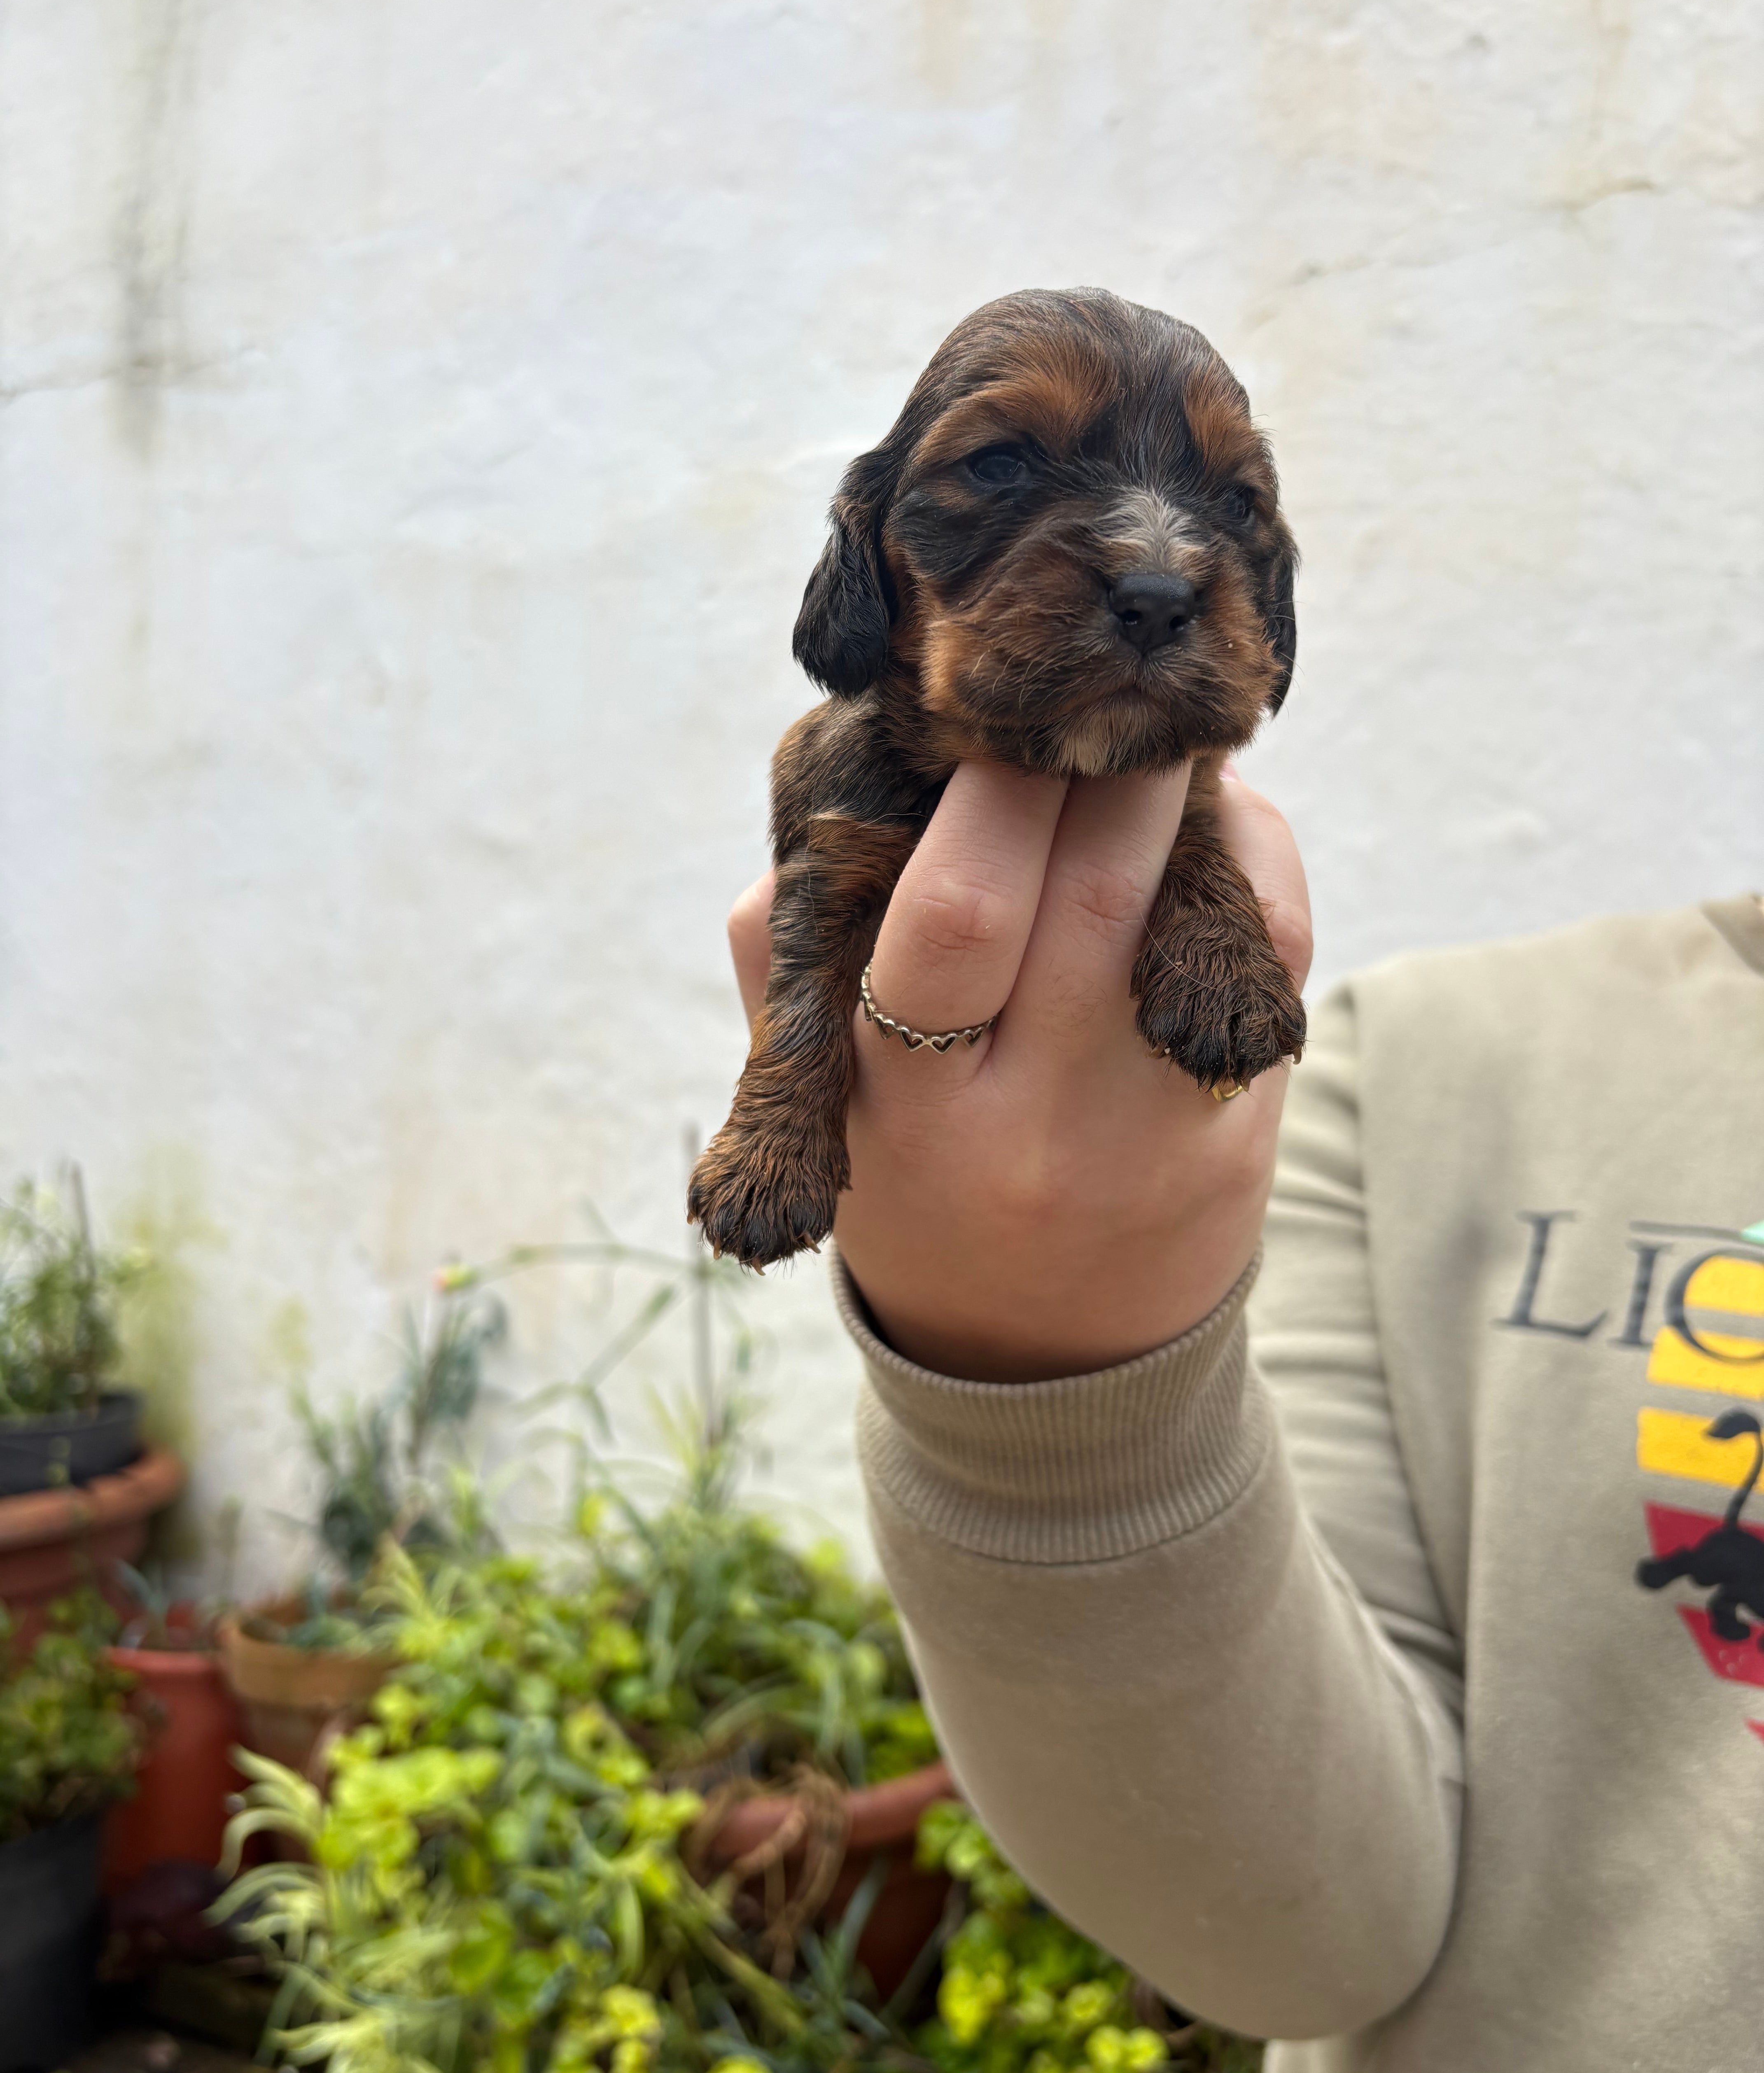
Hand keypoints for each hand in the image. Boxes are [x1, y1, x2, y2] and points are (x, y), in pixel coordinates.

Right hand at [725, 761, 1310, 1380]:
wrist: (1043, 1364)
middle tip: (1091, 708)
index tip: (992, 728)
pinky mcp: (1243, 1127)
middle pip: (1100, 889)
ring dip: (1186, 796)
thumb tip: (835, 798)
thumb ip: (788, 950)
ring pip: (1206, 907)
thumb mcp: (819, 1095)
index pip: (957, 915)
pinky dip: (1250, 854)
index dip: (989, 796)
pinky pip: (1270, 950)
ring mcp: (1155, 1125)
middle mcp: (1039, 1115)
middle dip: (1101, 766)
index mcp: (907, 1098)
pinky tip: (1210, 824)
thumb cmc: (910, 1179)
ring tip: (1148, 751)